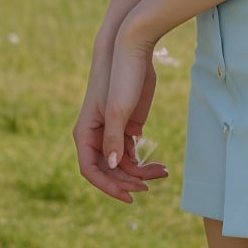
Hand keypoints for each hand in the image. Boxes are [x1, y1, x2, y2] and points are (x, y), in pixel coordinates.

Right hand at [74, 46, 167, 203]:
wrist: (133, 51)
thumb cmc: (121, 77)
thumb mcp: (117, 110)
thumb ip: (113, 138)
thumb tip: (113, 167)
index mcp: (85, 133)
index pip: (91, 170)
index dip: (108, 186)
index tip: (129, 196)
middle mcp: (97, 136)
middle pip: (109, 170)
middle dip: (127, 181)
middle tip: (148, 187)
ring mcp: (113, 132)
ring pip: (123, 164)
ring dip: (140, 173)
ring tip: (163, 173)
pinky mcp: (128, 127)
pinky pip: (133, 154)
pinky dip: (144, 162)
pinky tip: (160, 167)